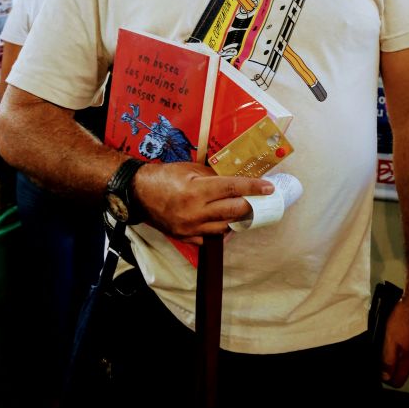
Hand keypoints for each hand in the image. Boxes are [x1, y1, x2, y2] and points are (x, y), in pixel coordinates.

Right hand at [133, 163, 273, 242]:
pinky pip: (210, 238)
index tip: (269, 188)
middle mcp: (195, 211)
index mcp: (197, 190)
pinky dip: (220, 231)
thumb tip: (235, 180)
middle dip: (251, 206)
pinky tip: (224, 223)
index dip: (254, 188)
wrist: (139, 193)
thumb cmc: (164, 176)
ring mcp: (190, 227)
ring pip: (225, 228)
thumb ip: (214, 176)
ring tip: (242, 211)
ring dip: (237, 219)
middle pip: (234, 211)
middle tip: (260, 201)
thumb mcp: (190, 168)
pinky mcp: (185, 237)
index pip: (233, 188)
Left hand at [381, 297, 408, 387]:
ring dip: (393, 353)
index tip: (377, 369)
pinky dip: (399, 343)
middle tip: (378, 353)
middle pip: (400, 371)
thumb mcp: (391, 339)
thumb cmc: (407, 316)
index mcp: (408, 360)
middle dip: (387, 366)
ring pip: (403, 358)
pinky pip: (408, 347)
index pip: (397, 382)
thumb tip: (384, 376)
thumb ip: (388, 359)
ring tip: (384, 341)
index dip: (385, 378)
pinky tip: (394, 332)